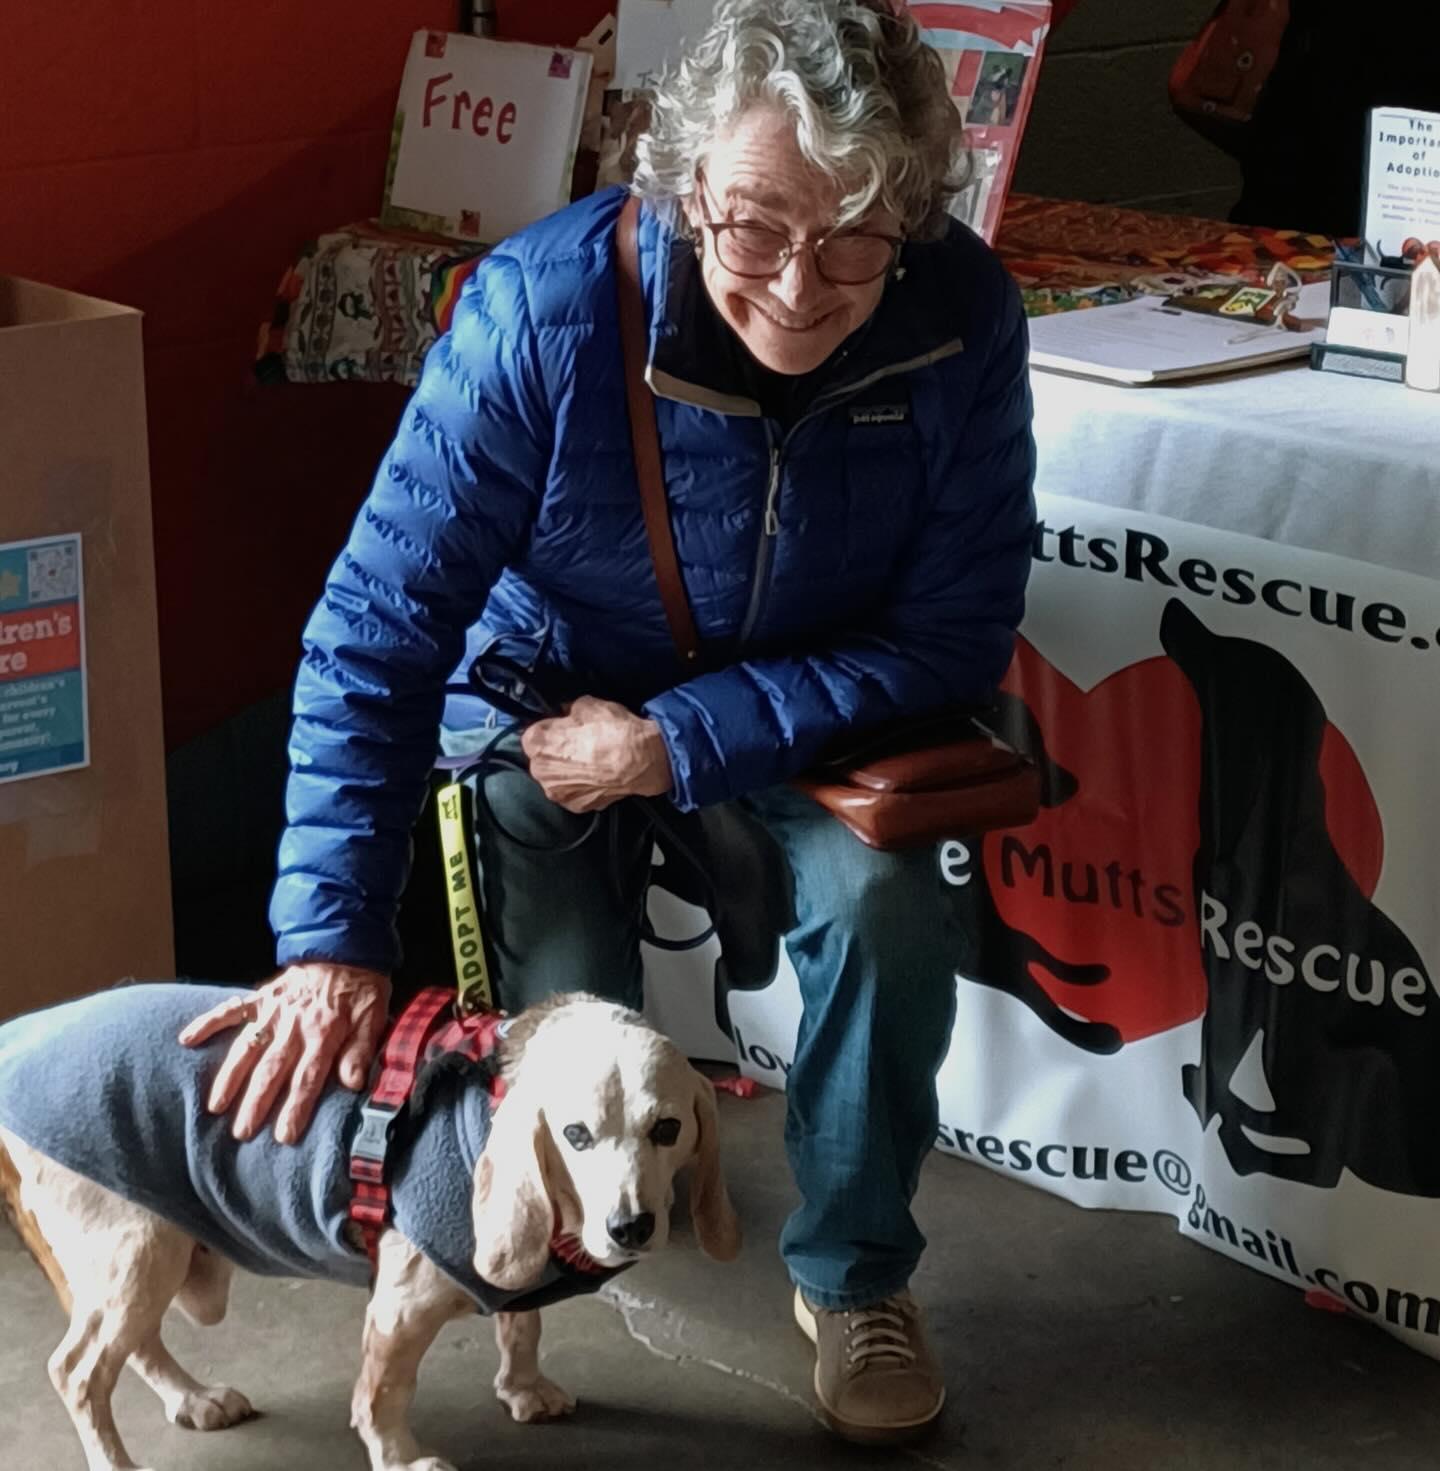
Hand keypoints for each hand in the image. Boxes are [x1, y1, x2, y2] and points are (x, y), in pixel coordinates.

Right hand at [179, 964, 391, 1143]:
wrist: (346, 947)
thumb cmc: (361, 988)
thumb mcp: (374, 1017)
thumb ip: (361, 1050)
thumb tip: (354, 1083)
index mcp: (324, 1033)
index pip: (308, 1077)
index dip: (296, 1107)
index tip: (284, 1136)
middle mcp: (294, 1025)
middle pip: (272, 1069)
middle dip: (256, 1103)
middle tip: (242, 1133)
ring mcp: (273, 1011)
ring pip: (247, 1047)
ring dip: (230, 1077)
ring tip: (215, 1106)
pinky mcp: (261, 997)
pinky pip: (231, 1010)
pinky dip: (207, 1023)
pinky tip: (186, 1040)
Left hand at [520, 695, 672, 812]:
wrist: (641, 761)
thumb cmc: (614, 731)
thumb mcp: (588, 704)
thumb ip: (569, 709)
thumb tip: (567, 712)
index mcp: (537, 743)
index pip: (533, 733)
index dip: (551, 729)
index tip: (564, 727)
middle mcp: (540, 771)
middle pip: (542, 759)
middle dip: (556, 752)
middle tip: (580, 744)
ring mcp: (557, 792)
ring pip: (556, 778)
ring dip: (568, 771)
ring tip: (591, 761)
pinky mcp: (575, 806)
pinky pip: (573, 792)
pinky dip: (582, 786)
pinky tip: (597, 776)